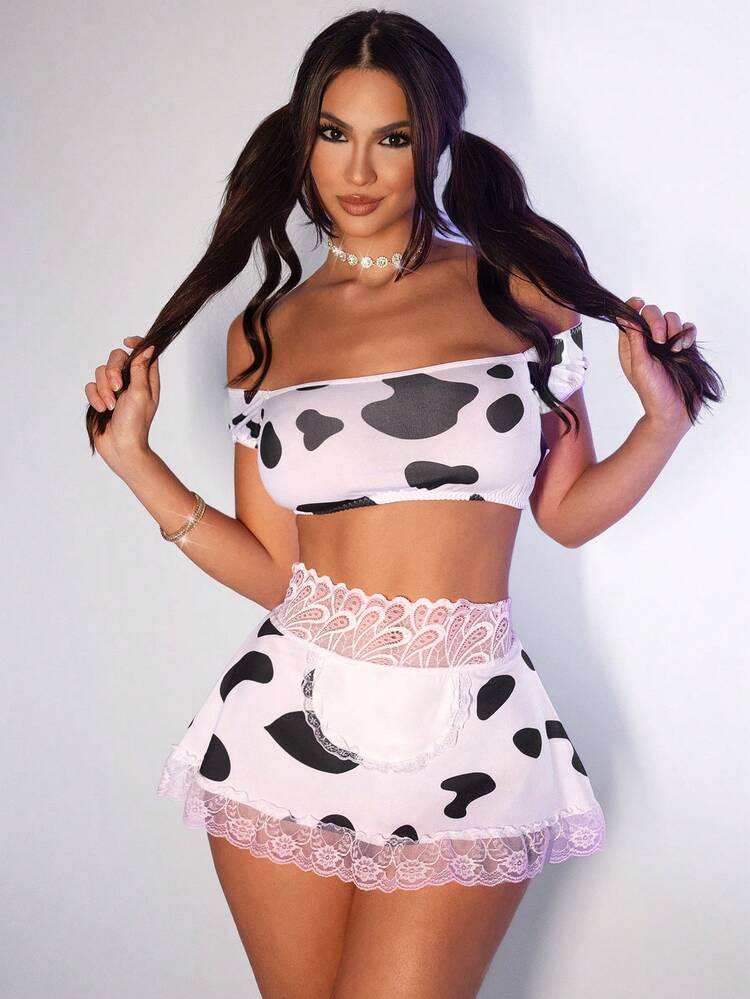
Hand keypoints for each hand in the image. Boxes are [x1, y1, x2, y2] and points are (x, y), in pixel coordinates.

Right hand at [85, 336, 160, 472]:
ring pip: (101, 372)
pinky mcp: (99, 398)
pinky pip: (90, 386)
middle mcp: (130, 381)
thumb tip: (148, 347)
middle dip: (113, 371)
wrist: (120, 446)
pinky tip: (102, 410)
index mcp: (146, 379)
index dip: (136, 344)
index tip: (127, 342)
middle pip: (117, 357)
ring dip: (104, 389)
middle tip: (117, 387)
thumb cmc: (135, 423)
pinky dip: (95, 397)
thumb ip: (141, 368)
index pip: (142, 353)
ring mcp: (114, 389)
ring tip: (110, 406)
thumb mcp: (141, 393)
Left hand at [617, 297, 696, 428]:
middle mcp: (648, 341)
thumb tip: (624, 315)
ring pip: (672, 318)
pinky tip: (684, 348)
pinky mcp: (683, 346)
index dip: (633, 306)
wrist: (673, 410)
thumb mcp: (638, 365)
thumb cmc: (652, 392)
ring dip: (674, 330)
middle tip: (661, 340)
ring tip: (674, 350)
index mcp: (631, 345)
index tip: (639, 303)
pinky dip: (687, 334)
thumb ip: (634, 339)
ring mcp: (667, 343)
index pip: (630, 317)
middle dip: (657, 321)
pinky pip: (688, 329)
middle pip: (652, 313)